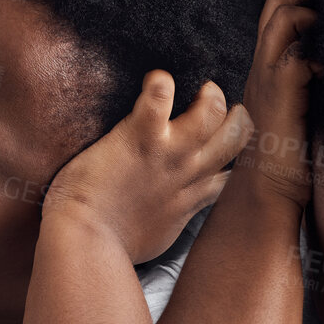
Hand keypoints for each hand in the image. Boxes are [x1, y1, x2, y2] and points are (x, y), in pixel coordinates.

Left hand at [46, 74, 245, 263]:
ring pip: (213, 112)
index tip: (222, 140)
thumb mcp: (160, 236)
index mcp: (193, 195)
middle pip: (236, 135)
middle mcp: (189, 172)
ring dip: (208, 94)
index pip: (233, 170)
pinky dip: (160, 82)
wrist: (87, 244)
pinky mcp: (140, 136)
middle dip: (233, 115)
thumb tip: (173, 214)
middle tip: (212, 103)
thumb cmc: (115, 246)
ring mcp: (169, 153)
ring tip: (196, 88)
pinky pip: (159, 98)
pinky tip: (156, 78)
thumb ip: (175, 217)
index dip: (234, 153)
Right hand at [235, 0, 318, 206]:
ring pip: (283, 18)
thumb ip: (315, 88)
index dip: (305, 3)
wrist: (268, 192)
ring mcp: (268, 78)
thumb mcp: (303, 112)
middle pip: (276, 4)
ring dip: (314, 19)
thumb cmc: (289, 160)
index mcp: (268, 70)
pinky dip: (321, 55)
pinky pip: (298, 55)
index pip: (278, 15)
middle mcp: (264, 67)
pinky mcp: (280, 94)